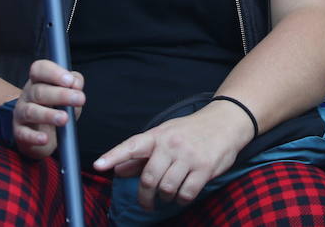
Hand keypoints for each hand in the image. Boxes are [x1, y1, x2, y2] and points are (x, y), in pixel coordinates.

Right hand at [12, 59, 84, 159]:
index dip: (54, 73)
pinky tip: (45, 138)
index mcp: (38, 81)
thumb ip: (74, 83)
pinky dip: (34, 137)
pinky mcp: (19, 132)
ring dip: (48, 115)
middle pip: (39, 91)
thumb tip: (76, 83)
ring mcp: (21, 113)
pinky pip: (24, 134)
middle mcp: (27, 95)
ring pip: (31, 111)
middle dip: (60, 95)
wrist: (43, 131)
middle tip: (79, 99)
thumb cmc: (57, 107)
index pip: (39, 69)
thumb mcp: (68, 91)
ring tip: (64, 119)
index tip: (70, 81)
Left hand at [94, 100, 254, 209]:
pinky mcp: (204, 168)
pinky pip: (186, 193)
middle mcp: (172, 144)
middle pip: (149, 178)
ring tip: (168, 195)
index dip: (114, 156)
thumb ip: (142, 154)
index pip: (132, 145)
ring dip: (165, 197)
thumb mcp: (166, 135)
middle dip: (145, 196)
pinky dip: (181, 199)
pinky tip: (182, 195)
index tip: (98, 165)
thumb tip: (118, 170)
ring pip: (166, 188)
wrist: (226, 121)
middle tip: (147, 203)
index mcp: (159, 135)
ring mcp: (189, 156)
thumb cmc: (191, 130)